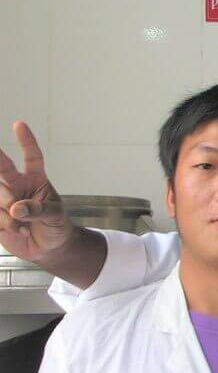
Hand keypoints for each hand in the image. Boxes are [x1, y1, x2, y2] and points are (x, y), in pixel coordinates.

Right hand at [0, 121, 72, 260]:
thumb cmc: (57, 226)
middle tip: (9, 190)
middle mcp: (17, 186)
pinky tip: (14, 230)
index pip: (31, 157)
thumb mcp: (55, 216)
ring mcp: (3, 199)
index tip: (19, 124)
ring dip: (7, 215)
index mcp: (36, 180)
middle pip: (1, 170)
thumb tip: (16, 209)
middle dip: (0, 174)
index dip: (26, 141)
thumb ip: (38, 211)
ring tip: (21, 225)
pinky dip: (3, 224)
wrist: (49, 247)